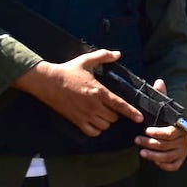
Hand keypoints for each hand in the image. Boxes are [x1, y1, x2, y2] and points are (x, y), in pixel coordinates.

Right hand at [15, 50, 142, 136]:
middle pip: (113, 117)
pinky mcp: (75, 120)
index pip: (120, 105)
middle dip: (115, 114)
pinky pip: (91, 132)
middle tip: (110, 107)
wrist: (47, 81)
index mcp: (99, 91)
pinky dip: (96, 130)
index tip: (140, 118)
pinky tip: (95, 123)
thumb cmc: (68, 71)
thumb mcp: (86, 60)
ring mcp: (84, 114)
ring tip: (103, 114)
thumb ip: (103, 56)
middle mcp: (93, 105)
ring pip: (104, 125)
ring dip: (106, 122)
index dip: (132, 113)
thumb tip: (118, 54)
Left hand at [135, 80, 186, 170]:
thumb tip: (159, 81)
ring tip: (141, 152)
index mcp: (181, 127)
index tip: (145, 130)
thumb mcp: (165, 108)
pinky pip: (173, 165)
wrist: (179, 134)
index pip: (170, 132)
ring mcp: (182, 151)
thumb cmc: (168, 121)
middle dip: (150, 143)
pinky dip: (163, 165)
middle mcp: (184, 140)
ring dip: (153, 155)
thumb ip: (162, 96)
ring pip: (167, 156)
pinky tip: (154, 161)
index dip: (157, 133)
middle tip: (137, 140)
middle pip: (166, 144)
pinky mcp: (180, 160)